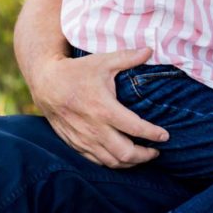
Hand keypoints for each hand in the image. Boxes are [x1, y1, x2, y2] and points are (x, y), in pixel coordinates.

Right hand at [32, 47, 168, 167]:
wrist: (46, 83)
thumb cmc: (77, 71)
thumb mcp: (103, 61)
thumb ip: (128, 57)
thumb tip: (150, 50)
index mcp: (104, 109)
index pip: (135, 128)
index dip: (153, 134)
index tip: (165, 136)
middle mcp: (94, 129)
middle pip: (125, 153)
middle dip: (145, 155)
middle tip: (156, 151)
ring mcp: (84, 139)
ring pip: (111, 161)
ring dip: (130, 162)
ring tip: (142, 156)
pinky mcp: (75, 144)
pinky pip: (97, 161)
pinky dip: (112, 162)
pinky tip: (121, 157)